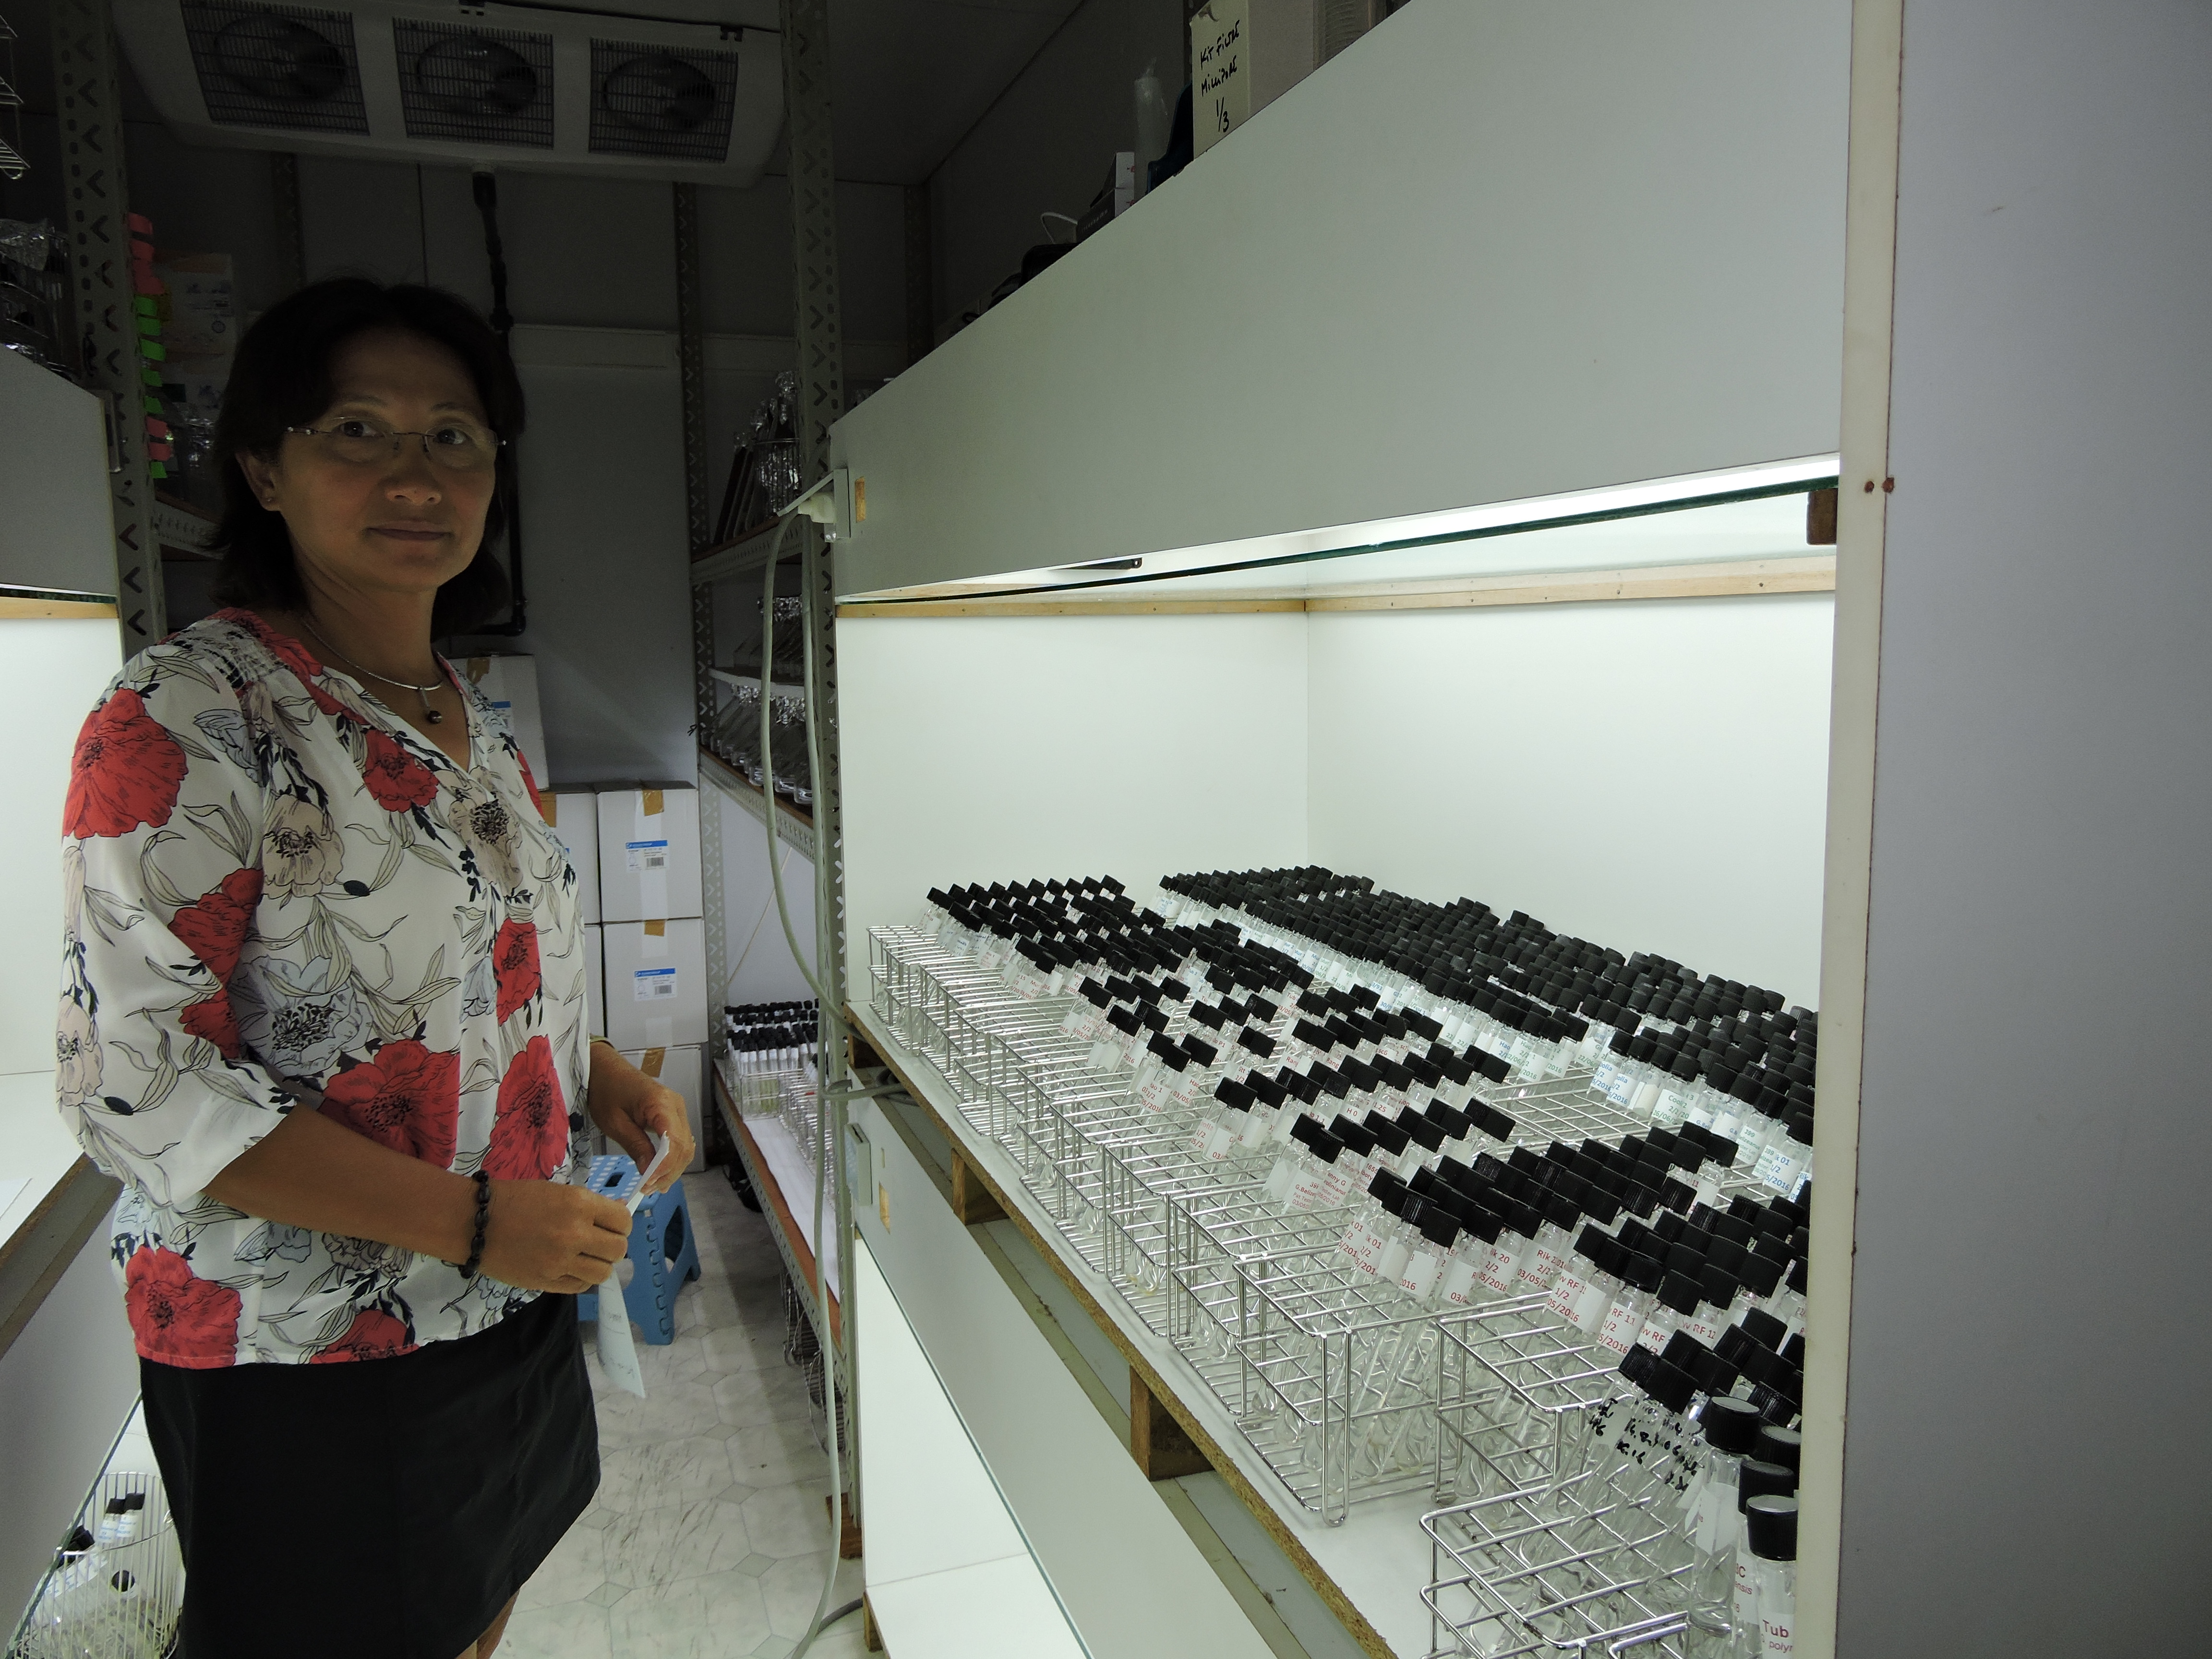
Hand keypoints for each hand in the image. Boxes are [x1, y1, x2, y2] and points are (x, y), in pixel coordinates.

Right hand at [480, 1180, 630, 1293]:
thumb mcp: (559, 1192)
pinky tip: (571, 1268)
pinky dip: (581, 1278)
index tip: (613, 1225)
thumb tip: (618, 1214)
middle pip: (618, 1250)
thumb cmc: (517, 1200)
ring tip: (586, 1256)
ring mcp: (560, 1261)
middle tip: (601, 1242)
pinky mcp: (546, 1282)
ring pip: (603, 1273)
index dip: (621, 1224)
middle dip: (614, 1245)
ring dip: (599, 1264)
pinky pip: (580, 1286)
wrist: (476, 1222)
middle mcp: (574, 1234)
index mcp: (579, 1205)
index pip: (623, 1221)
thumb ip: (589, 1206)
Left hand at [588, 1058, 695, 1196]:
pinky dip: (672, 1158)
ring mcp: (676, 1110)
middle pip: (684, 1147)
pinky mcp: (672, 1115)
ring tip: (654, 1186)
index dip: (664, 1166)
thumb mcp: (615, 1123)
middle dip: (669, 1172)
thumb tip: (648, 1171)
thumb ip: (635, 1146)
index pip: (674, 1141)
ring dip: (672, 1168)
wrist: (606, 1071)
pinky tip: (660, 1172)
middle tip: (649, 1189)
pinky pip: (679, 1140)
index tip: (648, 1183)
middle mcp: (675, 1106)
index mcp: (660, 1103)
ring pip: (685, 1146)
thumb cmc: (607, 1091)